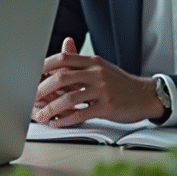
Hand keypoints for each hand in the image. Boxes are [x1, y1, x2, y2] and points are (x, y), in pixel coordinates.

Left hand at [31, 37, 160, 126]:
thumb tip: (61, 52)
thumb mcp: (100, 67)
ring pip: (69, 98)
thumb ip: (80, 63)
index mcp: (92, 61)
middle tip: (30, 98)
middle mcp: (96, 73)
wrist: (146, 95)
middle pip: (61, 77)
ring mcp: (102, 89)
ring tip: (41, 116)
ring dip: (51, 108)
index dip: (43, 66)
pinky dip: (66, 120)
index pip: (62, 58)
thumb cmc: (119, 83)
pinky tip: (57, 123)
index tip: (30, 75)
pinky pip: (81, 113)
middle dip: (42, 89)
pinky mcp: (107, 106)